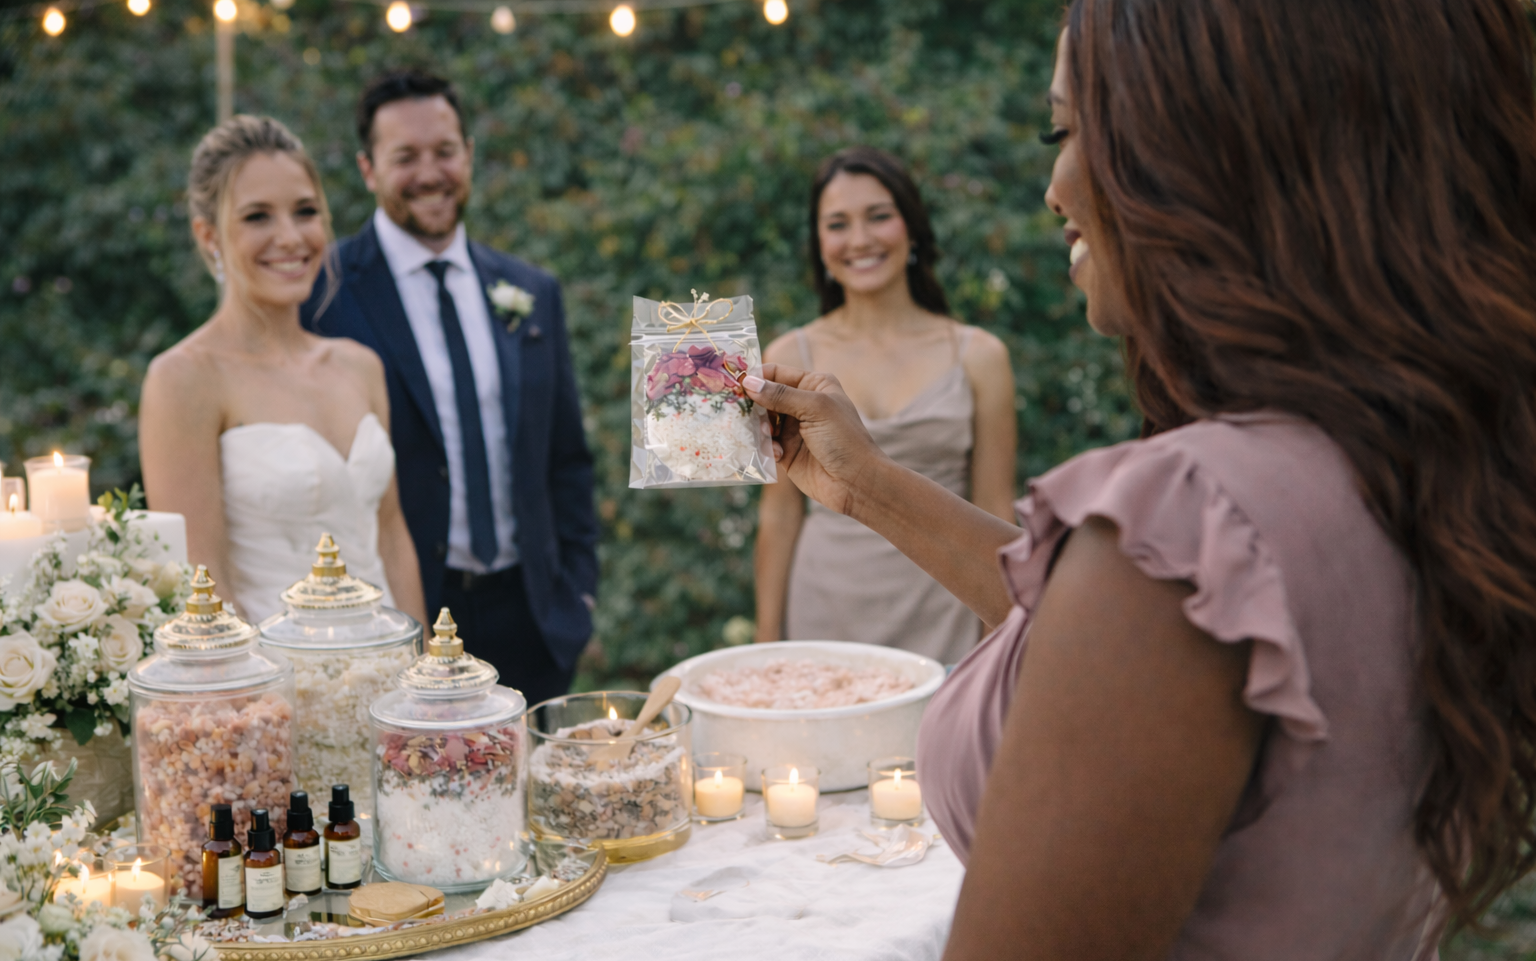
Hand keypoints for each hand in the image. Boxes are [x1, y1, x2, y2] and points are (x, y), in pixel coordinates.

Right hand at [743, 364, 890, 516]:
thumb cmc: (843, 439)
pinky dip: (765, 446)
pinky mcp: (786, 451)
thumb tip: (749, 382)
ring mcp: (793, 428)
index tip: (735, 383)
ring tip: (766, 436)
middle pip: (764, 396)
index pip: (776, 372)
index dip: (756, 376)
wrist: (855, 482)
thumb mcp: (815, 409)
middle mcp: (801, 404)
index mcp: (813, 385)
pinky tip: (777, 453)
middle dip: (753, 405)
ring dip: (759, 428)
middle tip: (738, 411)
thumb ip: (781, 395)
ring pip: (761, 421)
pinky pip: (764, 443)